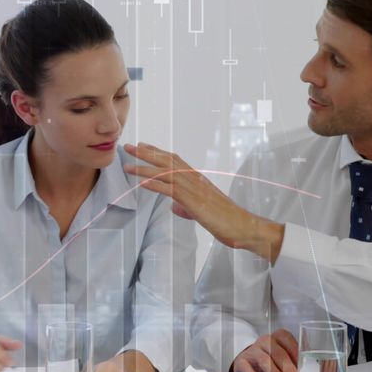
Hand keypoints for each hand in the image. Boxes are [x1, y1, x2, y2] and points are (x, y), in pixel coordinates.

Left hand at [123, 142, 285, 261]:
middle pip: (167, 161)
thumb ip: (186, 206)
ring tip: (128, 164)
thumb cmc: (225, 220)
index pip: (174, 160)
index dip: (157, 152)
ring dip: (144, 168)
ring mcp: (194, 189)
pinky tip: (142, 183)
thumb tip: (174, 207)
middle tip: (128, 147)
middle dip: (146, 153)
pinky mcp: (194, 201)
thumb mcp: (201, 211)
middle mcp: (195, 179)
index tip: (142, 145)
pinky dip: (155, 185)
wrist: (243, 226)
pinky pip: (170, 190)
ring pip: (166, 172)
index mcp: (197, 179)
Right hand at [231, 329, 298, 371]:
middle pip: (278, 353)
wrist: (250, 361)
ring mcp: (253, 350)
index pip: (287, 341)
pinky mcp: (242, 361)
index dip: (296, 355)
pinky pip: (247, 368)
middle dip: (288, 369)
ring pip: (264, 360)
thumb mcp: (285, 357)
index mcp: (278, 338)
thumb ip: (295, 364)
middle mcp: (266, 341)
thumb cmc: (272, 359)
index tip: (302, 369)